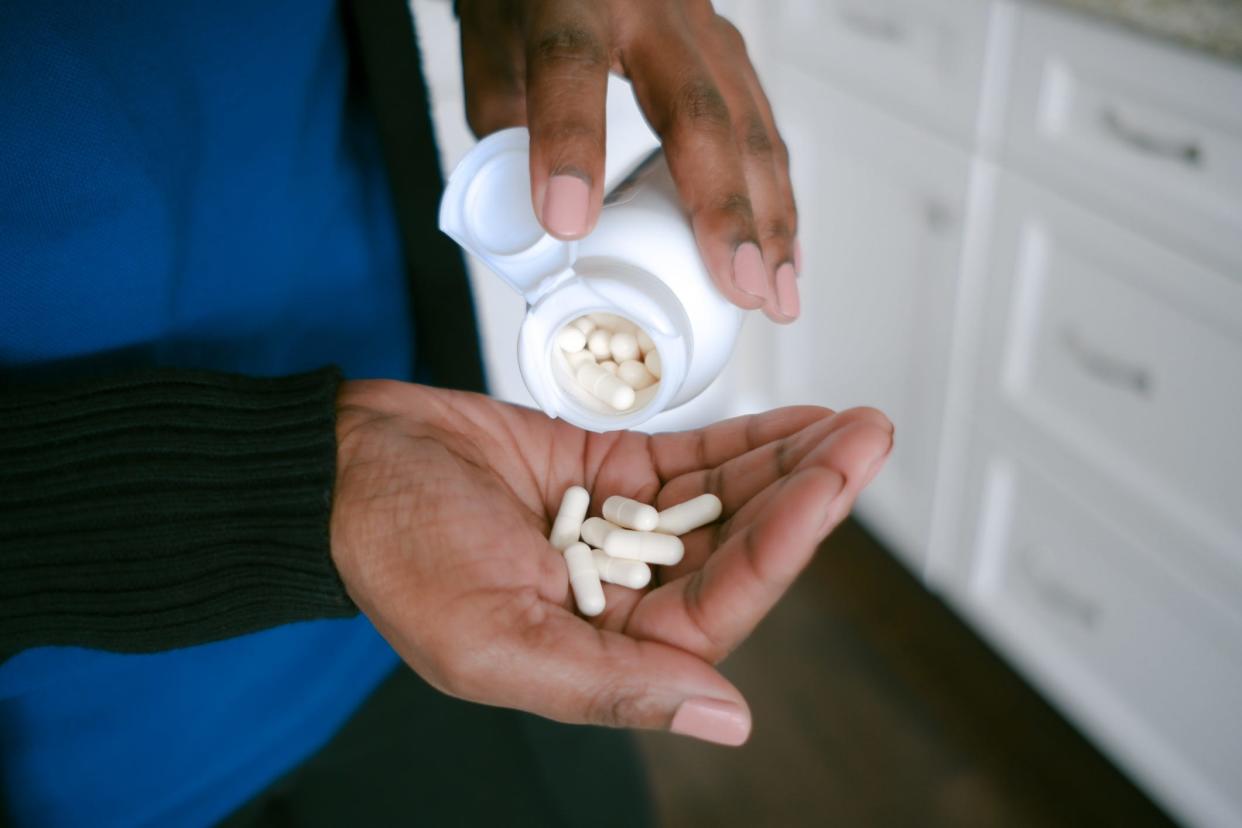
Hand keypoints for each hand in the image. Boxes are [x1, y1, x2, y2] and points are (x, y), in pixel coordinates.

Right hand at [330, 381, 891, 744]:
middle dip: (806, 494)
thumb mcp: (496, 641)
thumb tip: (727, 719)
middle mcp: (624, 596)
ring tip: (850, 427)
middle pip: (739, 548)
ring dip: (787, 464)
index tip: (829, 486)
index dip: (781, 544)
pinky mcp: (608, 472)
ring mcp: (622, 529)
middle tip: (867, 440)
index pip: (718, 604)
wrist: (346, 468)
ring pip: (725, 501)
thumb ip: (611, 684)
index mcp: (602, 652)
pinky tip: (792, 425)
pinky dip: (740, 442)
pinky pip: (689, 460)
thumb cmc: (398, 557)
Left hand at [458, 0, 800, 322]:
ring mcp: (700, 25)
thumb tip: (534, 242)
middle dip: (724, 208)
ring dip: (770, 215)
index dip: (572, 147)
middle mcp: (648, 5)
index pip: (570, 67)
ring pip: (748, 122)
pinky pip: (761, 124)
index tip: (568, 225)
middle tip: (739, 285)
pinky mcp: (726, 50)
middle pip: (696, 109)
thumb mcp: (489, 56)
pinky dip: (775, 193)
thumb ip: (506, 141)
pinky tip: (782, 248)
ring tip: (773, 291)